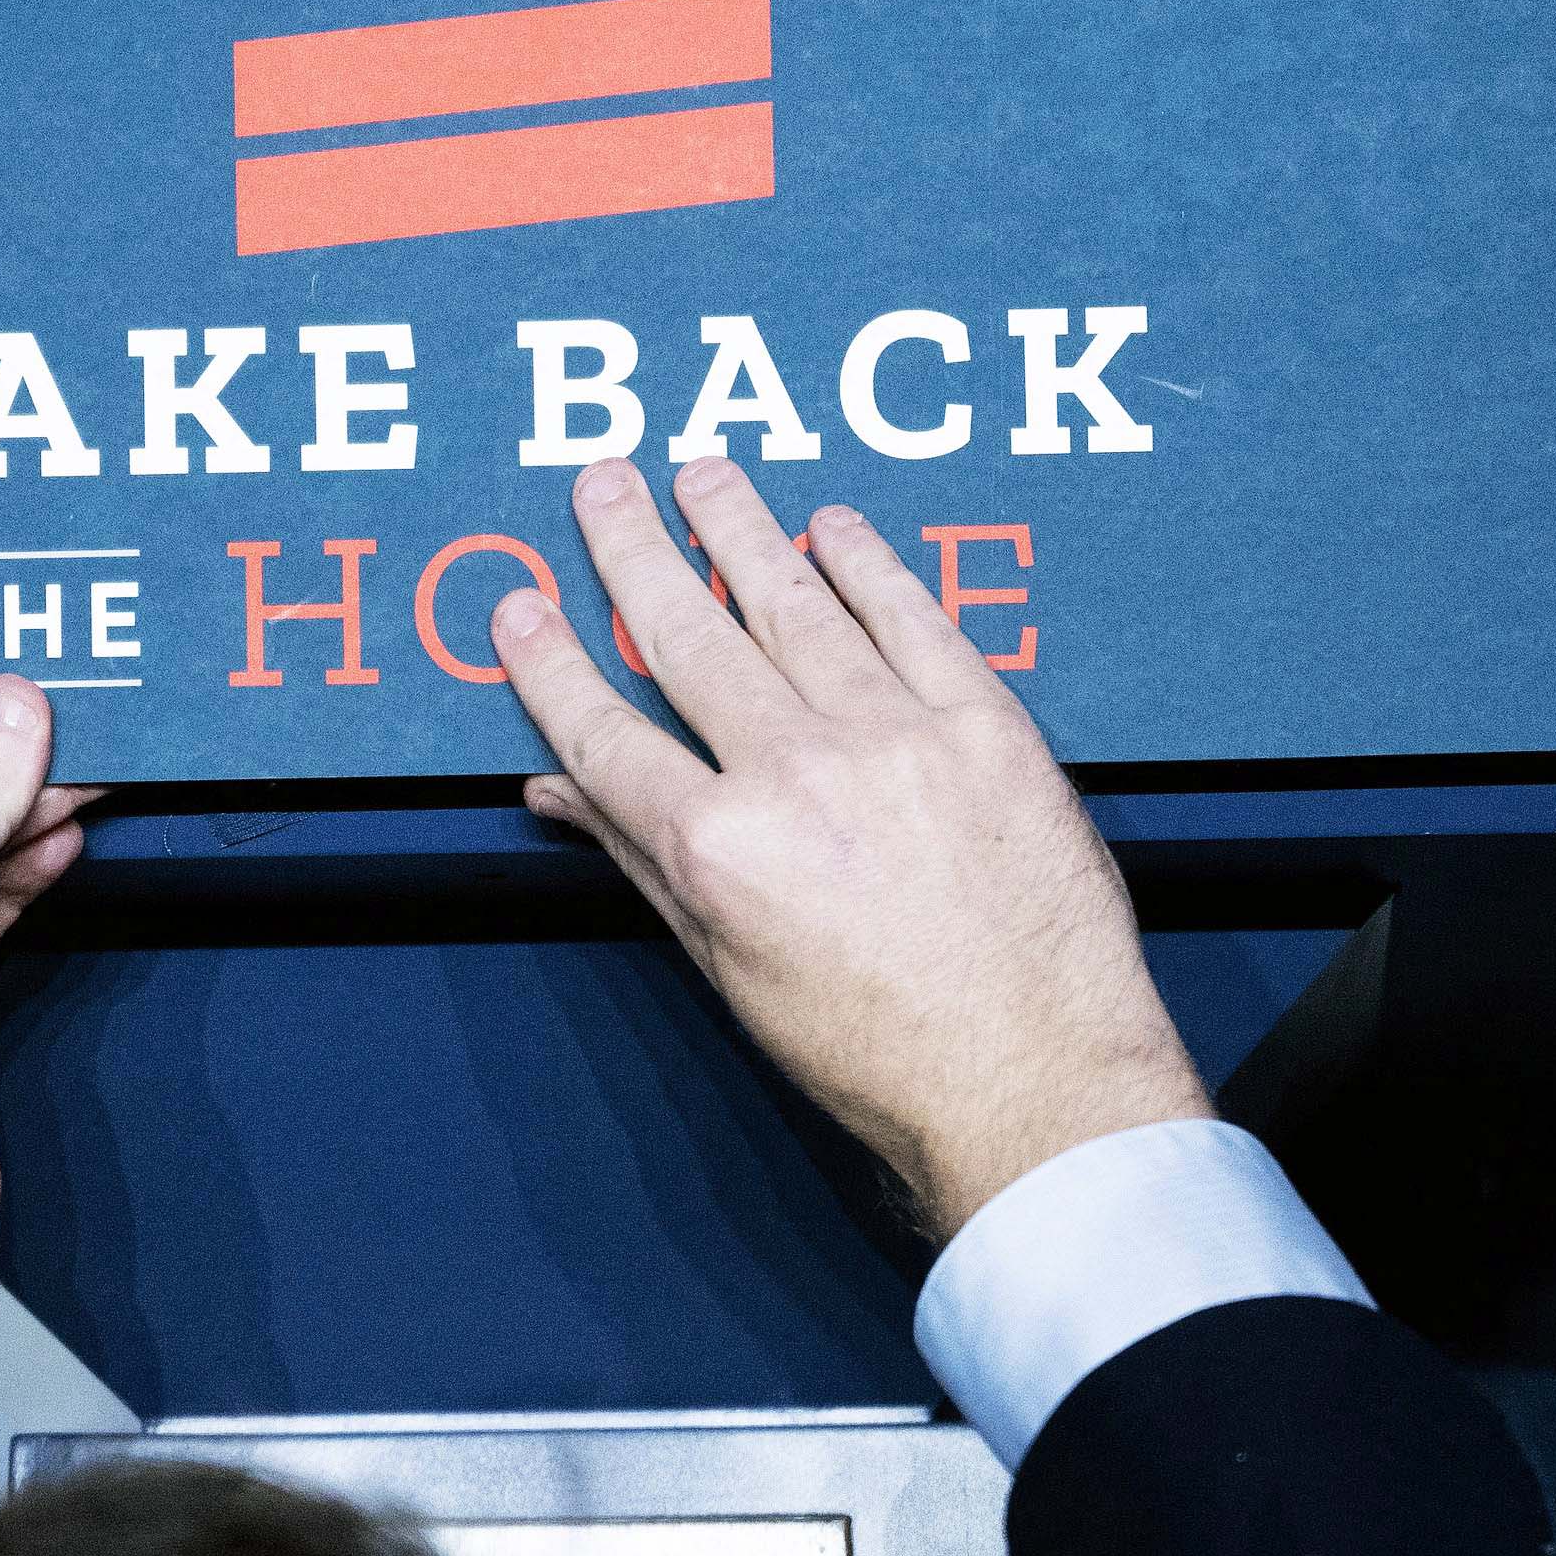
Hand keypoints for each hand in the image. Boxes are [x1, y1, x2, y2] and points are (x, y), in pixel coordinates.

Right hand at [493, 455, 1205, 1237]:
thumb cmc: (882, 1054)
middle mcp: (796, 774)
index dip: (551, 663)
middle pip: (688, 636)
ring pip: (793, 603)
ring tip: (702, 473)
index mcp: (719, 850)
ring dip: (738, 529)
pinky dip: (866, 562)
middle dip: (634, 550)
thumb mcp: (729, 973)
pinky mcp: (984, 723)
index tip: (519, 608)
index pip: (603, 731)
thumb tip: (560, 794)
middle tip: (603, 483)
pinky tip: (830, 526)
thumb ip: (642, 863)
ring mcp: (895, 736)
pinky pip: (911, 615)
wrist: (1036, 1082)